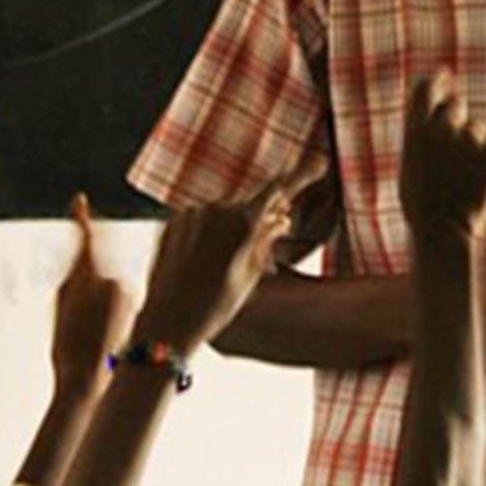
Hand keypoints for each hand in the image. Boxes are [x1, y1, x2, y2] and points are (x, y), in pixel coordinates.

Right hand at [51, 194, 134, 395]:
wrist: (89, 380)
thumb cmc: (67, 345)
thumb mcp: (59, 302)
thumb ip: (72, 270)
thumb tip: (86, 251)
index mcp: (88, 277)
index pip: (87, 238)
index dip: (82, 219)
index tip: (80, 201)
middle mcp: (113, 281)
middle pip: (99, 268)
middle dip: (89, 282)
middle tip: (78, 317)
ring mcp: (128, 296)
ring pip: (111, 287)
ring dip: (102, 302)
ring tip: (93, 331)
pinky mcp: (139, 309)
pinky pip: (122, 301)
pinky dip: (114, 312)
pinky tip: (106, 334)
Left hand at [130, 185, 292, 355]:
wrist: (168, 322)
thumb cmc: (214, 306)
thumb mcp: (251, 275)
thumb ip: (266, 241)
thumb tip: (280, 221)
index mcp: (242, 222)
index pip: (276, 189)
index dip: (297, 177)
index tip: (317, 163)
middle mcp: (216, 211)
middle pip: (246, 206)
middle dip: (258, 218)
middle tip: (269, 240)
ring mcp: (191, 215)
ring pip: (221, 214)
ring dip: (230, 228)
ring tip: (228, 263)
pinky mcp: (172, 222)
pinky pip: (198, 220)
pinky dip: (207, 232)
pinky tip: (206, 259)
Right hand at [399, 70, 485, 240]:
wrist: (445, 232)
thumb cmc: (422, 201)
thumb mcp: (411, 161)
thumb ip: (422, 128)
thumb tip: (441, 97)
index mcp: (416, 130)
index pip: (426, 87)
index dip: (436, 78)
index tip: (444, 74)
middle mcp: (443, 129)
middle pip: (457, 104)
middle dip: (457, 118)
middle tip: (453, 149)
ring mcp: (471, 140)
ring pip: (478, 128)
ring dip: (474, 143)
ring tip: (463, 175)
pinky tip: (479, 178)